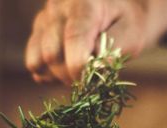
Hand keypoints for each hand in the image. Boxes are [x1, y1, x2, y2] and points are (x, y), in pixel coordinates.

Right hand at [25, 0, 149, 84]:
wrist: (116, 11)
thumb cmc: (126, 22)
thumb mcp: (132, 32)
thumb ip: (115, 48)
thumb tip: (96, 68)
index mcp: (83, 2)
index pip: (73, 37)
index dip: (80, 66)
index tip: (91, 80)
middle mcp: (57, 8)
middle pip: (52, 54)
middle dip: (71, 75)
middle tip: (90, 77)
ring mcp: (43, 21)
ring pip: (39, 60)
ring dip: (60, 76)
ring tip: (80, 72)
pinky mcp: (37, 34)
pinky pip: (34, 64)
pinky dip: (49, 74)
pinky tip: (67, 70)